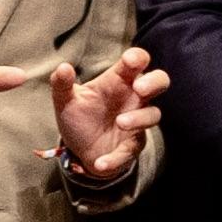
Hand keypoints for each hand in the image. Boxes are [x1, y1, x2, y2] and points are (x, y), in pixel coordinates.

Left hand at [49, 45, 166, 184]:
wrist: (79, 150)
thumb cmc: (79, 117)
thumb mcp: (65, 100)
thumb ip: (61, 83)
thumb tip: (63, 67)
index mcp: (119, 80)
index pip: (137, 61)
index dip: (138, 58)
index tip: (130, 60)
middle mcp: (133, 98)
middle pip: (160, 81)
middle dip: (154, 82)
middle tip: (139, 88)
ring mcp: (137, 122)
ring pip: (153, 115)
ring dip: (138, 118)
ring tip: (120, 122)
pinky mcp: (132, 146)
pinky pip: (131, 150)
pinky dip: (116, 158)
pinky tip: (100, 163)